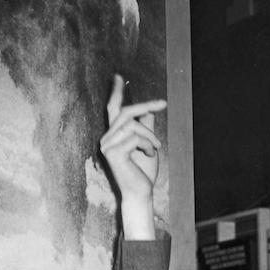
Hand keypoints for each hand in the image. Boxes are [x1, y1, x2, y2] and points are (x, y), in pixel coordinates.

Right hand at [99, 74, 165, 238]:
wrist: (140, 193)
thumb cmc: (143, 171)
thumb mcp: (148, 145)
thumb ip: (146, 128)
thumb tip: (148, 112)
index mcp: (113, 135)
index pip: (112, 109)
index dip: (116, 92)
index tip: (120, 76)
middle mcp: (106, 138)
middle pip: (125, 112)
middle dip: (145, 105)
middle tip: (163, 103)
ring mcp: (107, 146)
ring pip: (133, 125)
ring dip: (150, 135)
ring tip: (156, 148)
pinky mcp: (112, 153)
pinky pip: (135, 137)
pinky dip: (148, 145)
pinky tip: (149, 155)